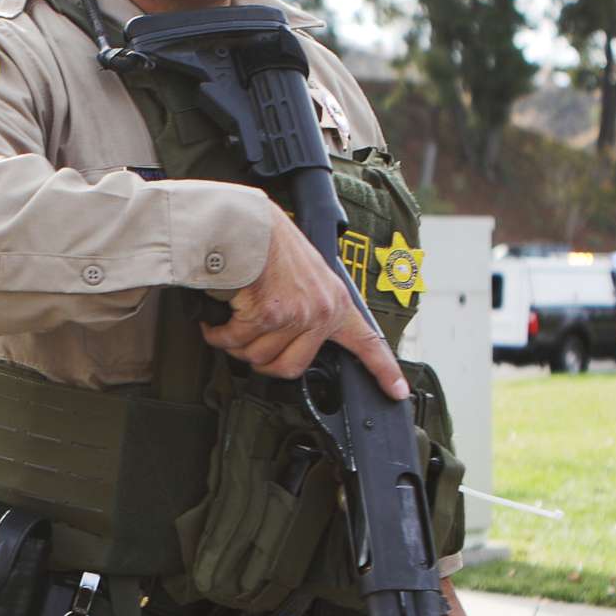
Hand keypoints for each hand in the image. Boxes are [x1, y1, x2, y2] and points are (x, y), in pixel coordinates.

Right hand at [204, 206, 408, 396]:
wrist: (250, 224)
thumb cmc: (271, 246)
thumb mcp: (308, 277)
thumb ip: (309, 310)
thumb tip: (290, 344)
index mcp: (335, 303)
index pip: (366, 342)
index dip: (383, 370)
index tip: (397, 391)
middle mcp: (320, 311)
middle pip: (289, 368)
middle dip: (261, 361)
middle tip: (250, 342)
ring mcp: (296, 314)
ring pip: (257, 357)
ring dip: (235, 343)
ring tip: (232, 319)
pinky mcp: (269, 314)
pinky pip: (235, 341)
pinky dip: (218, 333)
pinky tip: (218, 319)